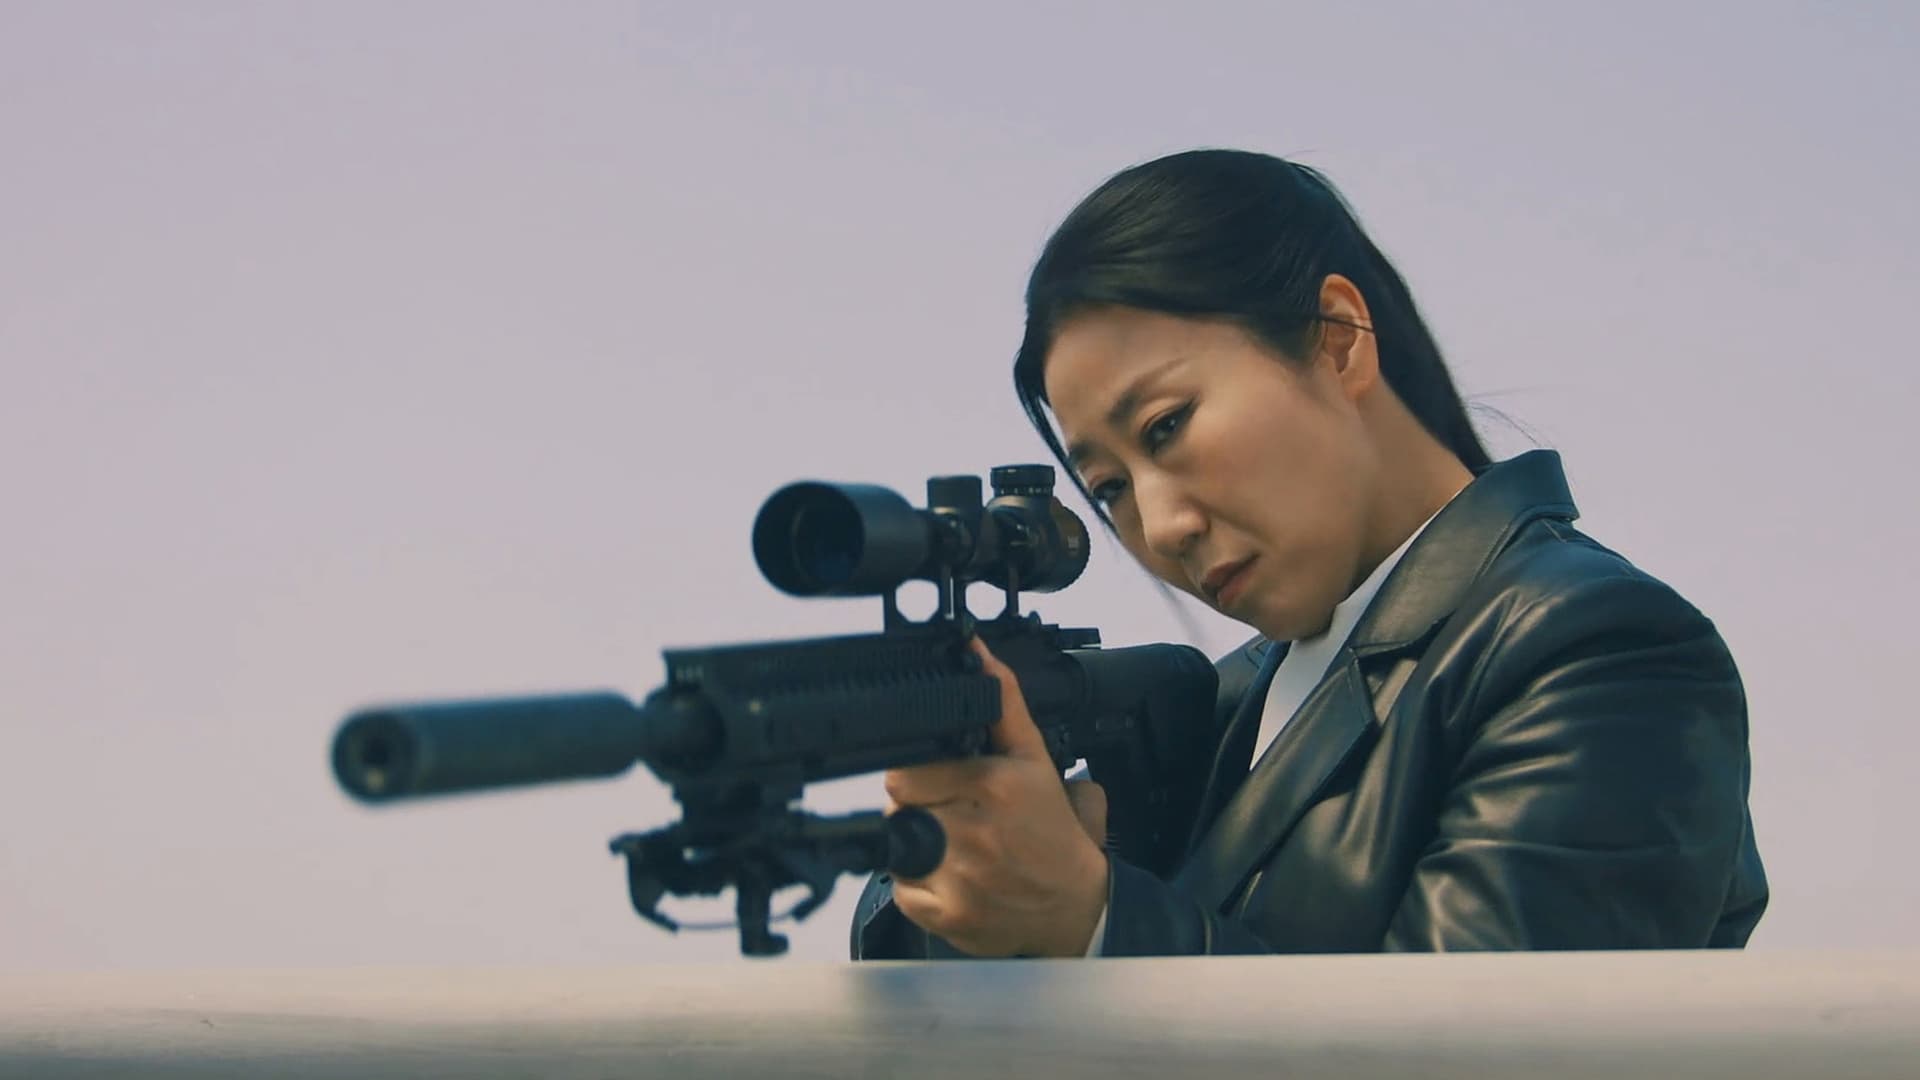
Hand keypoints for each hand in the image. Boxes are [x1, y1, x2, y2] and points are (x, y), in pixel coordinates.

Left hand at [883, 636, 1110, 957]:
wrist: (1078, 906)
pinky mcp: (947, 916)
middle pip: (897, 809)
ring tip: (952, 846)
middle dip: (918, 808)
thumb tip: (976, 651)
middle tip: (949, 814)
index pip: (903, 774)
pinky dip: (918, 885)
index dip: (916, 776)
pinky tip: (951, 877)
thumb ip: (1003, 702)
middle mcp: (972, 831)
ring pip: (897, 848)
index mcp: (991, 786)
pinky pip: (902, 890)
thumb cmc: (1053, 832)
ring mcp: (958, 878)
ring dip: (916, 845)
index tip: (936, 782)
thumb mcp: (1035, 759)